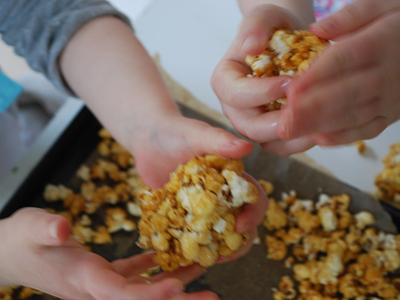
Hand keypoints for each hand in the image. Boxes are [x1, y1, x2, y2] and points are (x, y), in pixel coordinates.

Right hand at [0, 208, 218, 299]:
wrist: (11, 253)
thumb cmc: (20, 240)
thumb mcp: (30, 228)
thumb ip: (46, 229)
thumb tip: (61, 228)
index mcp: (82, 280)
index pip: (120, 293)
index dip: (150, 294)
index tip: (177, 287)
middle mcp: (96, 288)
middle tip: (211, 298)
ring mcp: (101, 284)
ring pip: (143, 289)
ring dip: (175, 284)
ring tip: (203, 273)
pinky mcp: (102, 274)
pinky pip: (134, 275)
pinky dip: (155, 269)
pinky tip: (173, 261)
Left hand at [131, 112, 267, 261]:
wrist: (147, 139)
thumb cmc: (175, 132)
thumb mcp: (197, 134)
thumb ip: (220, 141)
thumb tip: (247, 148)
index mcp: (232, 178)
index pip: (253, 198)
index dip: (253, 214)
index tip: (240, 226)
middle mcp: (221, 196)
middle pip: (240, 225)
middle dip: (237, 243)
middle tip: (223, 255)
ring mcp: (201, 209)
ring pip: (216, 235)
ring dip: (213, 250)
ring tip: (201, 260)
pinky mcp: (181, 217)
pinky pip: (188, 237)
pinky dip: (186, 248)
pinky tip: (177, 258)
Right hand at [211, 4, 315, 155]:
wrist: (290, 44)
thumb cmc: (274, 29)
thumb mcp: (264, 17)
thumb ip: (255, 27)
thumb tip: (250, 47)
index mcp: (225, 82)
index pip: (236, 95)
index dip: (262, 93)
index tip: (291, 83)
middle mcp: (234, 108)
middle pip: (248, 127)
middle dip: (279, 121)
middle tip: (308, 109)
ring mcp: (252, 123)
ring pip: (267, 142)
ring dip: (293, 136)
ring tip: (319, 122)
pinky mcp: (271, 133)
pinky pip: (283, 146)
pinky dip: (301, 142)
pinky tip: (321, 129)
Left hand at [278, 0, 399, 145]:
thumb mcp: (383, 5)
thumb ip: (350, 15)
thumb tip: (315, 29)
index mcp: (380, 43)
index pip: (343, 60)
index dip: (315, 76)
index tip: (291, 88)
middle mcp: (387, 75)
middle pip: (345, 94)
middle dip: (310, 109)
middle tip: (283, 120)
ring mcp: (390, 99)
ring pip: (353, 116)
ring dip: (319, 126)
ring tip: (289, 131)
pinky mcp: (391, 114)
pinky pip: (368, 130)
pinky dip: (342, 137)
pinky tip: (316, 139)